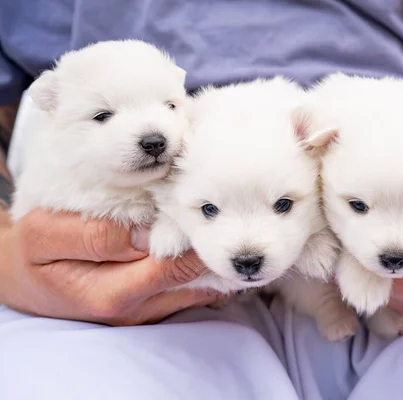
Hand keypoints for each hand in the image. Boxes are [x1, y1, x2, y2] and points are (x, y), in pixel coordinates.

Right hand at [0, 209, 221, 324]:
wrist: (26, 280)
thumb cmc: (34, 251)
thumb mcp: (46, 233)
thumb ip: (95, 235)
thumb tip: (146, 234)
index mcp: (108, 294)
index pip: (169, 267)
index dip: (187, 236)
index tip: (193, 204)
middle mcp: (135, 310)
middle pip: (193, 277)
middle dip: (204, 243)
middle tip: (210, 209)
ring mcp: (148, 312)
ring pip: (199, 286)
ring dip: (205, 255)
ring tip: (205, 221)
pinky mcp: (155, 308)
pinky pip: (193, 289)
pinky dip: (199, 265)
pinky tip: (193, 240)